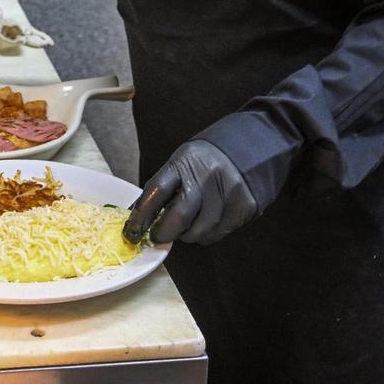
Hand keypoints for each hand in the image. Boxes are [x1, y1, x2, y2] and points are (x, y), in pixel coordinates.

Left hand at [124, 139, 257, 245]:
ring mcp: (228, 192)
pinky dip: (206, 234)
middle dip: (163, 233)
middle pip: (179, 217)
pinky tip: (206, 222)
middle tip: (157, 236)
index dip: (141, 216)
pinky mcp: (244, 207)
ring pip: (198, 232)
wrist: (251, 146)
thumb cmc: (208, 159)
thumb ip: (163, 188)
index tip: (131, 231)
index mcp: (185, 162)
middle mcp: (207, 176)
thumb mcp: (182, 162)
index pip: (156, 191)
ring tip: (186, 225)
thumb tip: (138, 217)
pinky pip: (217, 234)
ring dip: (186, 235)